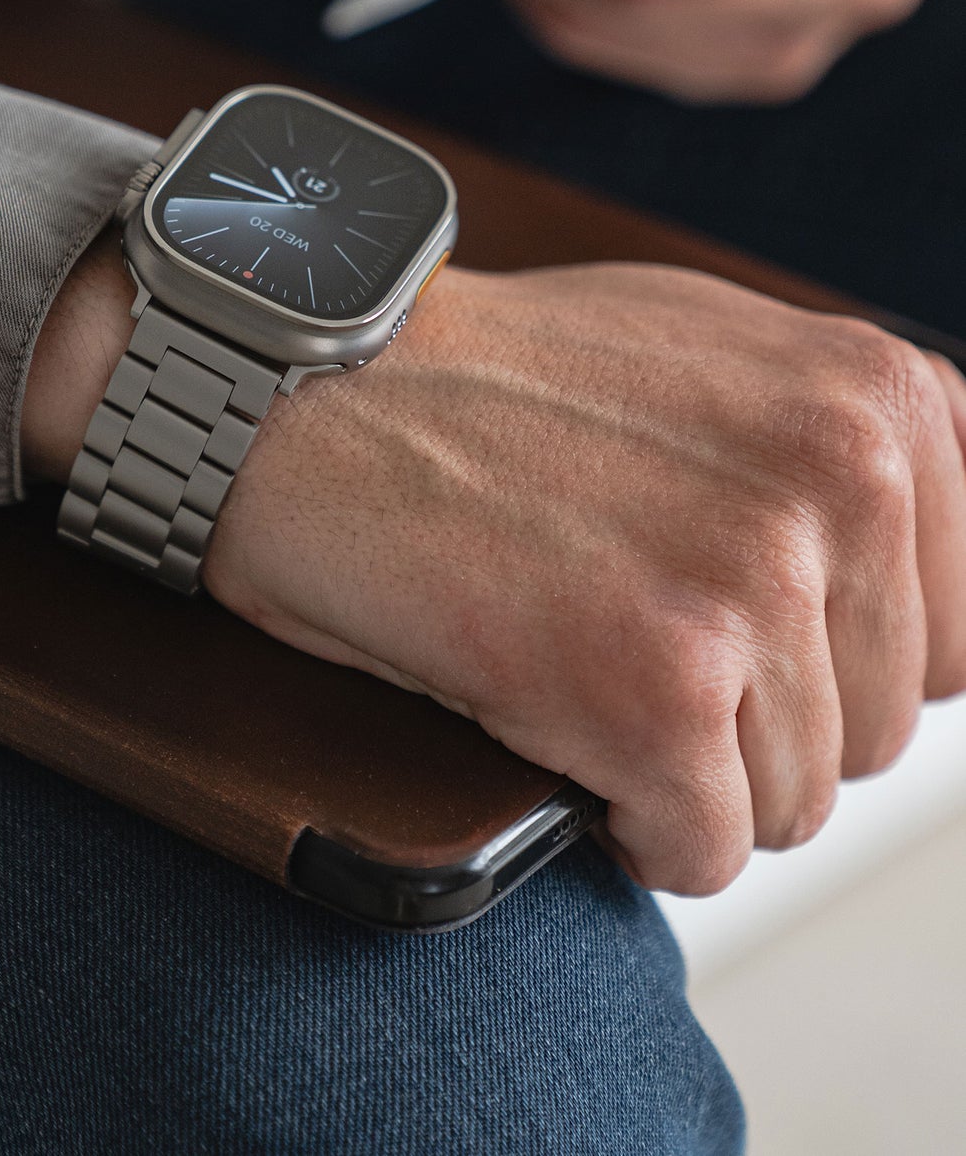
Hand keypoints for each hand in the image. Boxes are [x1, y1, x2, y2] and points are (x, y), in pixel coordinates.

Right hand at [26, 244, 965, 893]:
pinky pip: (700, 848)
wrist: (300, 383)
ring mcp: (753, 583)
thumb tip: (895, 560)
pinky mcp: (655, 687)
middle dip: (757, 726)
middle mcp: (843, 480)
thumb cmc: (464, 372)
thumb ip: (827, 445)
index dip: (832, 666)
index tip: (741, 657)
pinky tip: (557, 737)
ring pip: (792, 803)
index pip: (957, 633)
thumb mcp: (701, 351)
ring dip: (686, 776)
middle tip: (626, 660)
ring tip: (576, 681)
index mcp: (879, 398)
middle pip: (879, 728)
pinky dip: (633, 827)